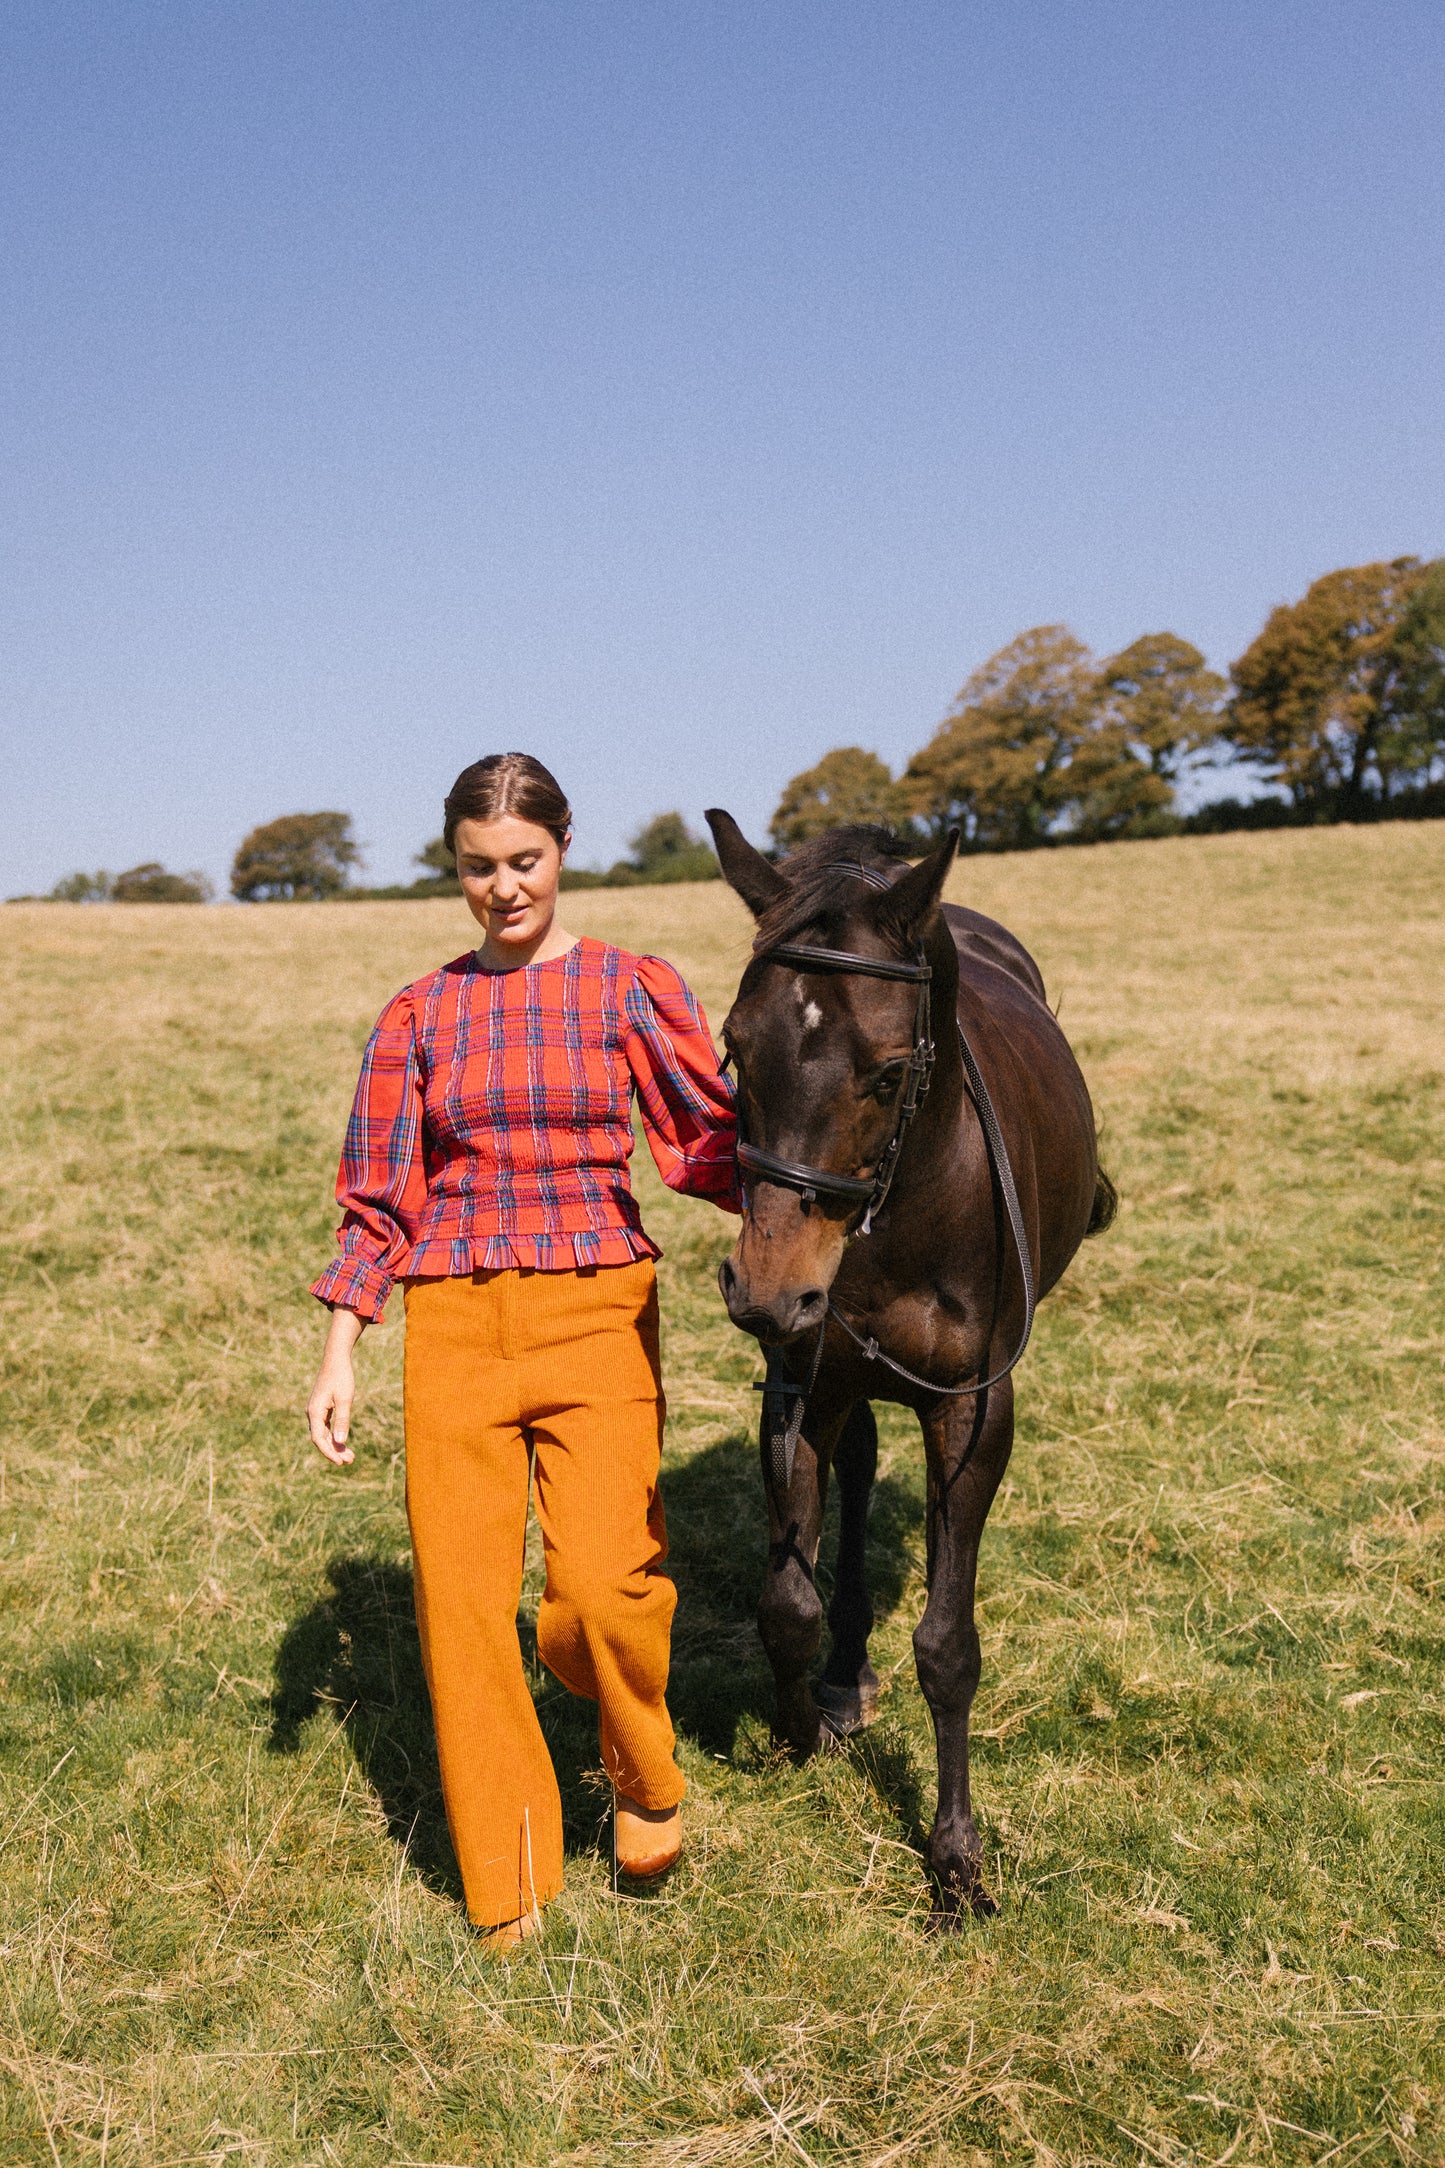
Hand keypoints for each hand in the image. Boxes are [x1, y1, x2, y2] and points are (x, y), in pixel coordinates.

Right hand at [307, 1308, 365, 1464]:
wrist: (336, 1359)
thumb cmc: (341, 1377)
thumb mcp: (345, 1399)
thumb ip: (343, 1421)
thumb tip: (340, 1441)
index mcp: (315, 1412)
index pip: (319, 1439)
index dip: (329, 1452)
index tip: (340, 1462)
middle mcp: (312, 1413)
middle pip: (321, 1439)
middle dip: (334, 1451)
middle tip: (349, 1461)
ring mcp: (316, 1411)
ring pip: (324, 1434)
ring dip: (335, 1445)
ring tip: (350, 1456)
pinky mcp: (322, 1408)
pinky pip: (326, 1427)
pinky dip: (334, 1435)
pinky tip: (343, 1442)